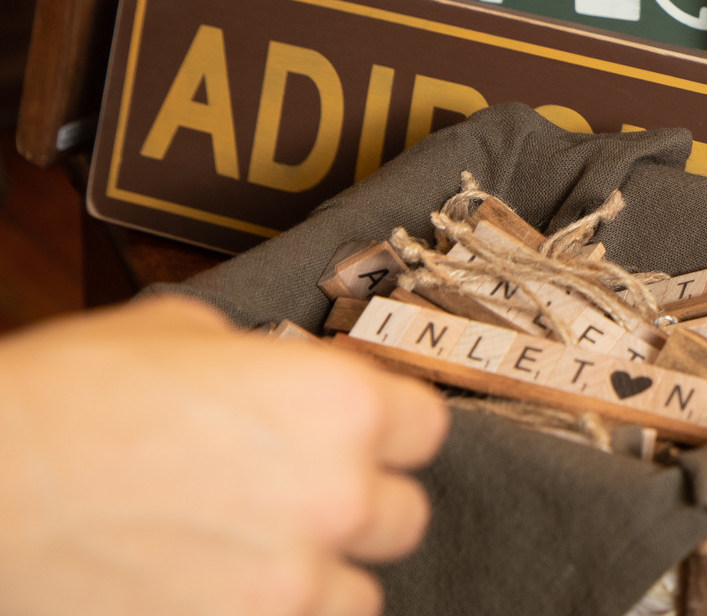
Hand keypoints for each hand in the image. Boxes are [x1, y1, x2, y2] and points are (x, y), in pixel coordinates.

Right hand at [0, 295, 449, 615]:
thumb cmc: (64, 403)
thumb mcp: (179, 333)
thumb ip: (258, 360)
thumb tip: (268, 377)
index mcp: (339, 405)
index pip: (425, 429)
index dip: (385, 431)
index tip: (357, 438)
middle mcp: (336, 497)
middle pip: (401, 516)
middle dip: (354, 507)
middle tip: (294, 499)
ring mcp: (290, 585)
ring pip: (355, 597)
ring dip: (316, 578)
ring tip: (249, 557)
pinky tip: (215, 593)